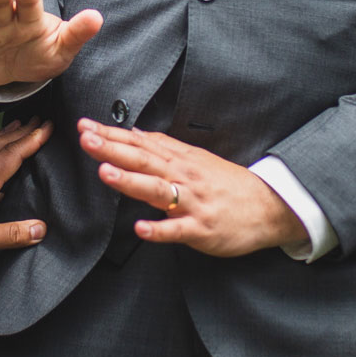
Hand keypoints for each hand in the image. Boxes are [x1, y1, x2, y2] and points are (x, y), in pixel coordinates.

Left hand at [76, 120, 308, 257]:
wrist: (269, 206)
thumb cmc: (230, 185)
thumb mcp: (197, 159)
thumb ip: (164, 148)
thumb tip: (133, 134)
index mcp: (180, 160)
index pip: (140, 144)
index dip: (112, 135)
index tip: (86, 126)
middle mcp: (184, 177)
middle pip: (143, 161)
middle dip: (112, 149)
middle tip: (87, 138)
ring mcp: (192, 203)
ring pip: (157, 190)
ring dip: (131, 181)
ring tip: (105, 172)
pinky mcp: (201, 228)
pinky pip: (177, 230)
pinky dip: (159, 230)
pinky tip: (140, 229)